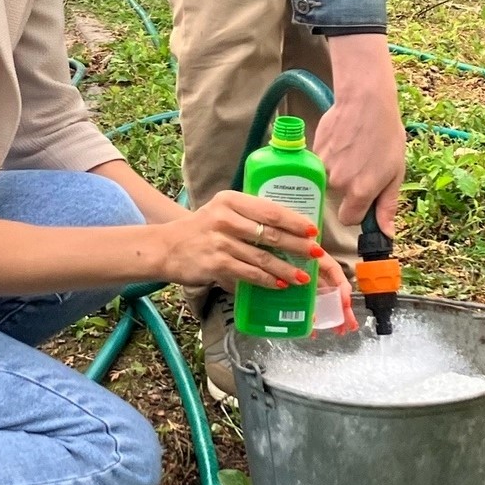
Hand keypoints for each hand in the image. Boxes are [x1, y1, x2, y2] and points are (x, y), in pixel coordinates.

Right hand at [151, 190, 325, 290]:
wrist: (168, 247)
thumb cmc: (202, 229)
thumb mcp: (223, 211)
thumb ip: (249, 215)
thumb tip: (289, 228)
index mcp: (231, 200)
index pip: (269, 209)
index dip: (294, 220)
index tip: (312, 230)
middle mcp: (225, 218)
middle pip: (270, 233)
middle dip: (297, 245)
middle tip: (316, 254)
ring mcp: (220, 242)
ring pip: (262, 257)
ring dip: (287, 269)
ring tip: (304, 276)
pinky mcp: (216, 264)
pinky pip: (249, 273)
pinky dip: (267, 280)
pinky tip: (280, 284)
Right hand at [316, 34, 407, 228]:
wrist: (366, 101)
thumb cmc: (385, 134)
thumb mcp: (396, 172)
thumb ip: (388, 206)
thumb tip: (386, 234)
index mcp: (360, 191)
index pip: (349, 219)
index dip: (357, 210)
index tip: (363, 199)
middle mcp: (338, 183)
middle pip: (337, 200)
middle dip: (347, 190)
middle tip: (361, 166)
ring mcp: (323, 167)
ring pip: (326, 182)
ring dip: (337, 172)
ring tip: (352, 152)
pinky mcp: (314, 152)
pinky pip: (319, 165)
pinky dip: (329, 158)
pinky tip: (342, 143)